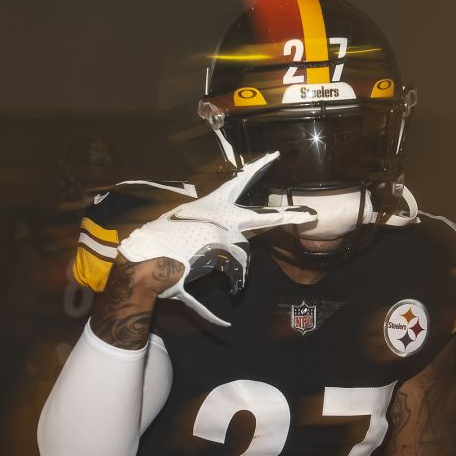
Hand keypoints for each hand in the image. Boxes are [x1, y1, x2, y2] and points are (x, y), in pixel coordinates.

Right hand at [117, 152, 315, 325]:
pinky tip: (233, 298)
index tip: (275, 156)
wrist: (146, 258)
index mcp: (212, 204)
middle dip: (288, 217)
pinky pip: (237, 273)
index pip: (239, 182)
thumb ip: (208, 225)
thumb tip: (224, 237)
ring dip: (237, 269)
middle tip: (309, 216)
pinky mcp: (221, 255)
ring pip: (243, 254)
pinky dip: (235, 285)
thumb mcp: (185, 222)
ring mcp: (223, 235)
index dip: (258, 168)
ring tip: (226, 280)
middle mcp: (222, 216)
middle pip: (262, 218)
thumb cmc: (162, 241)